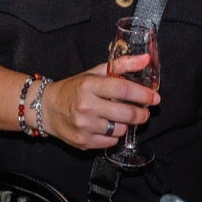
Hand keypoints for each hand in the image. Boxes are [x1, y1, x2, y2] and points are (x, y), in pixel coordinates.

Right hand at [40, 57, 160, 151]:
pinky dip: (114, 135)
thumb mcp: (94, 73)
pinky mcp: (83, 142)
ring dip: (126, 124)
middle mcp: (86, 106)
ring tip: (120, 117)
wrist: (46, 108)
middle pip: (127, 114)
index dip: (143, 95)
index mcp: (89, 85)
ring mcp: (84, 126)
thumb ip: (122, 66)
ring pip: (120, 130)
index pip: (124, 90)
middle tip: (144, 112)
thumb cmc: (74, 89)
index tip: (154, 98)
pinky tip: (107, 126)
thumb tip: (146, 60)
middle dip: (141, 114)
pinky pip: (111, 142)